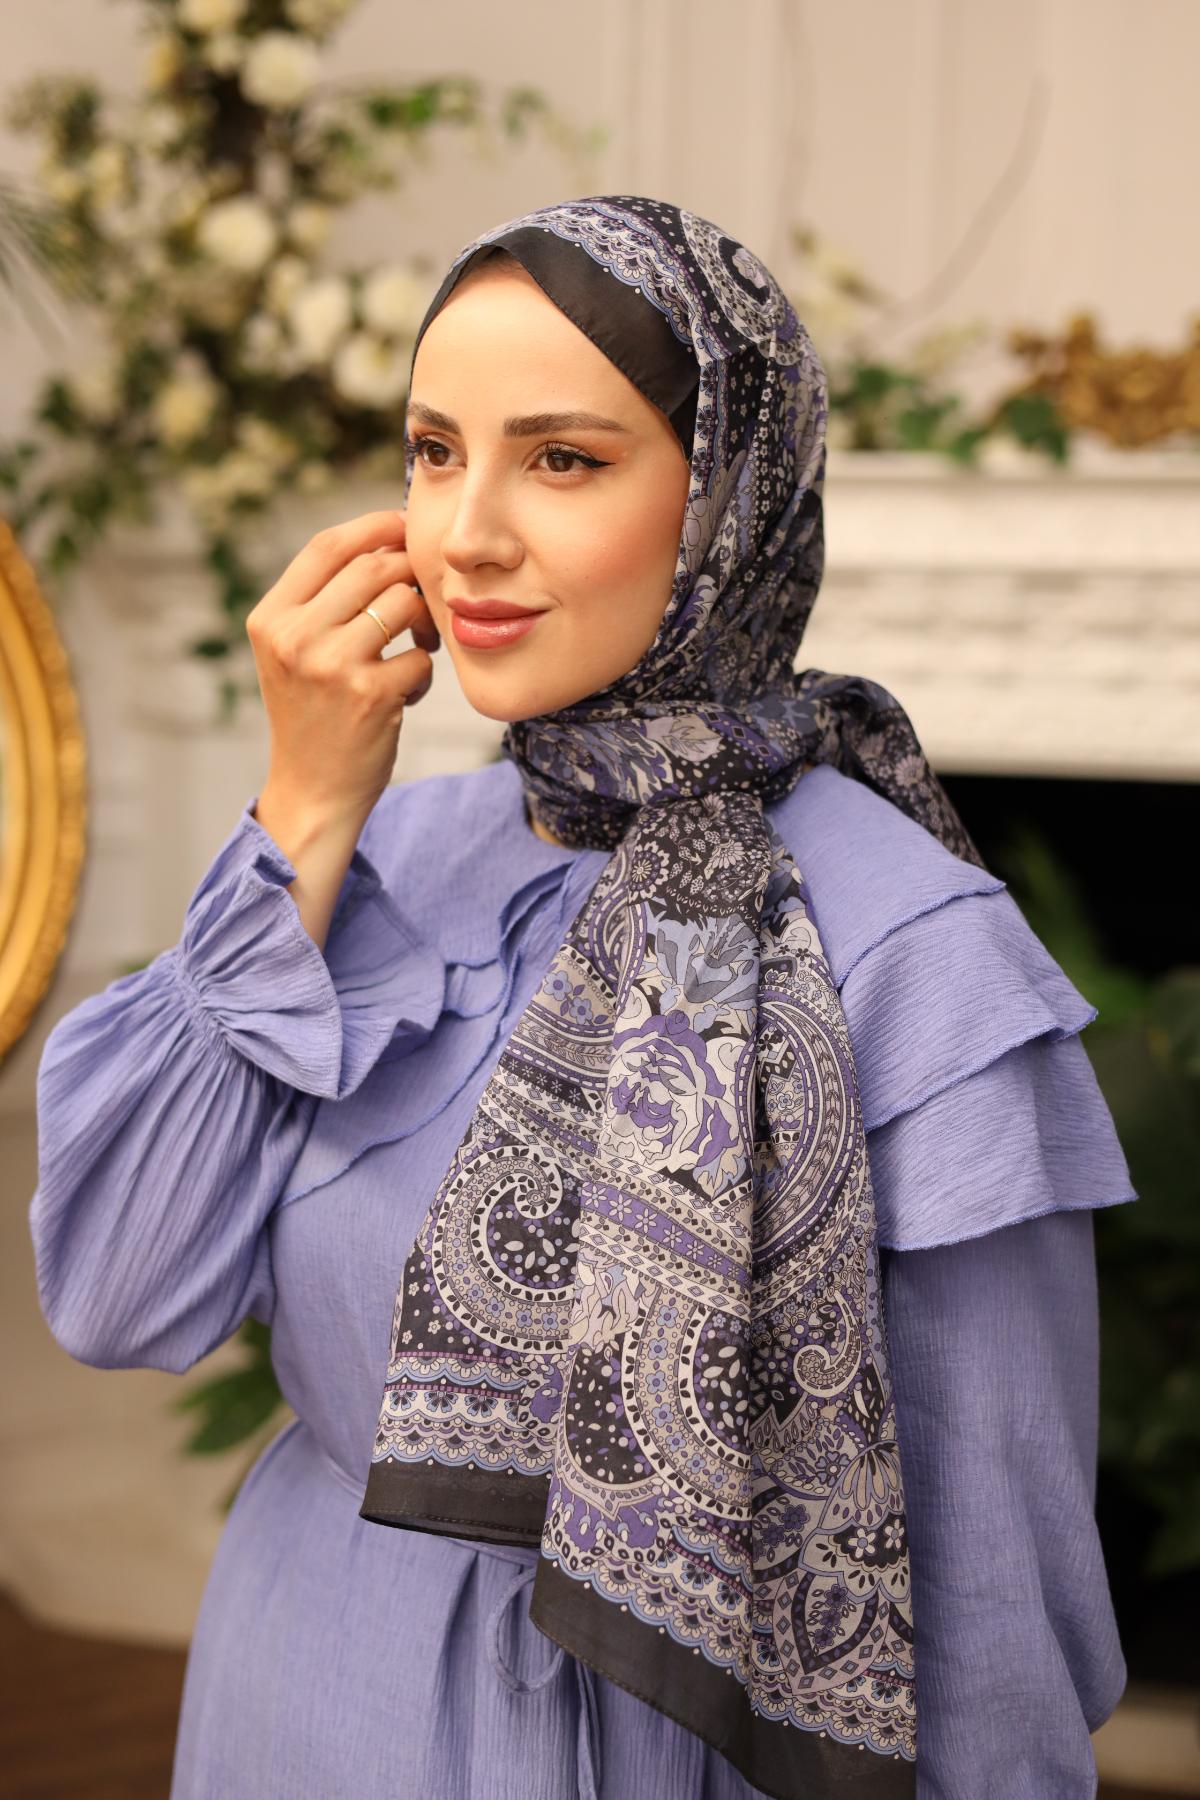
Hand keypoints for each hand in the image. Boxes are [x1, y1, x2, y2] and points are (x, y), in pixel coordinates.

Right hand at [246, 507, 437, 828]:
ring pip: (403, 603)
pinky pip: (421, 656)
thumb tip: (387, 542)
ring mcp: (332, 665)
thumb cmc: (314, 714)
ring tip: (416, 647)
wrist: (313, 791)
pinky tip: (407, 693)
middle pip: (373, 567)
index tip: (404, 527)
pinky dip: (424, 671)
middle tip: (419, 602)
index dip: (373, 527)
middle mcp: (295, 637)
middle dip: (410, 574)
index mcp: (271, 618)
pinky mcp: (370, 695)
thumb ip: (324, 601)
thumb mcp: (293, 653)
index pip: (326, 545)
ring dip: (423, 621)